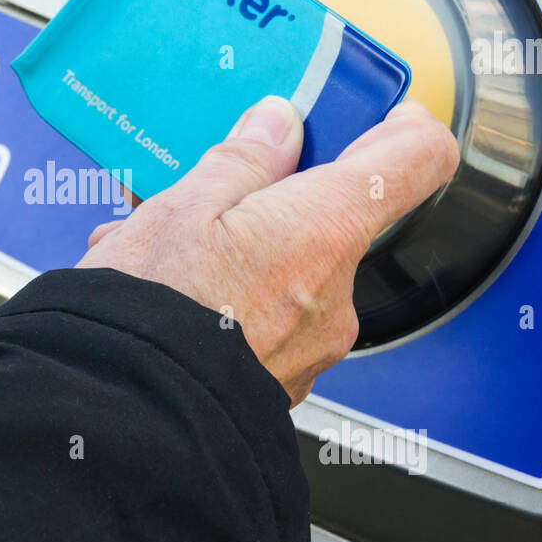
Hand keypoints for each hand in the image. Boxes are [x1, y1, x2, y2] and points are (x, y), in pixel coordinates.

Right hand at [77, 95, 459, 404]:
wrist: (126, 424)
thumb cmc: (148, 316)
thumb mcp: (180, 209)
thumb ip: (241, 161)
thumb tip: (277, 126)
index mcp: (322, 230)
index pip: (415, 158)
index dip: (403, 125)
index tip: (376, 117)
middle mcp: (335, 292)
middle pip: (335, 219)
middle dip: (276, 201)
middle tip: (213, 193)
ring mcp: (314, 345)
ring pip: (292, 273)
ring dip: (240, 254)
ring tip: (161, 256)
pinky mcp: (284, 383)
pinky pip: (269, 322)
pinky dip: (230, 302)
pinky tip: (169, 298)